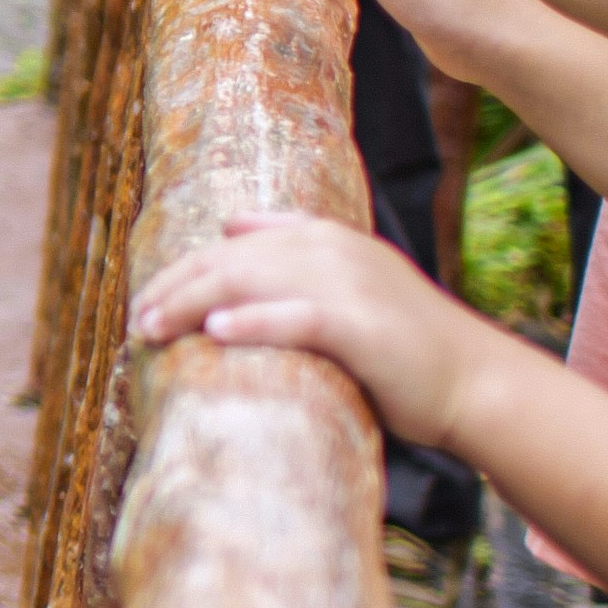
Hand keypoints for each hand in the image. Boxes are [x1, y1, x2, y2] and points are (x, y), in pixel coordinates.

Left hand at [128, 206, 503, 441]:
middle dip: (175, 289)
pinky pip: (298, 318)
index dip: (183, 270)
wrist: (472, 379)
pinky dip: (255, 322)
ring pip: (250, 283)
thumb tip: (228, 227)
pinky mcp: (362, 327)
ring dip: (192, 304)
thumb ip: (292, 253)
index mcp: (324, 237)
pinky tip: (216, 333)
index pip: (232, 244)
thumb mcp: (345, 279)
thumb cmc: (399, 341)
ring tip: (151, 329)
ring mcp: (349, 285)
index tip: (147, 300)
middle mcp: (332, 252)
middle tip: (136, 322)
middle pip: (230, 261)